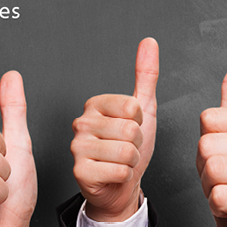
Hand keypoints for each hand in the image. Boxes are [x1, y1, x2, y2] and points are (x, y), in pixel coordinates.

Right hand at [70, 39, 161, 224]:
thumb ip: (146, 75)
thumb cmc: (131, 147)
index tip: (131, 128)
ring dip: (132, 161)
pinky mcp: (79, 171)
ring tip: (121, 161)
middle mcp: (81, 123)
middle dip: (137, 144)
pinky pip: (119, 170)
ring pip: (126, 151)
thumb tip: (149, 42)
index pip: (132, 107)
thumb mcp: (143, 109)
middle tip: (127, 148)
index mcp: (95, 104)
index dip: (140, 122)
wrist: (122, 184)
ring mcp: (77, 147)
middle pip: (130, 130)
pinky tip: (113, 174)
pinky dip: (124, 175)